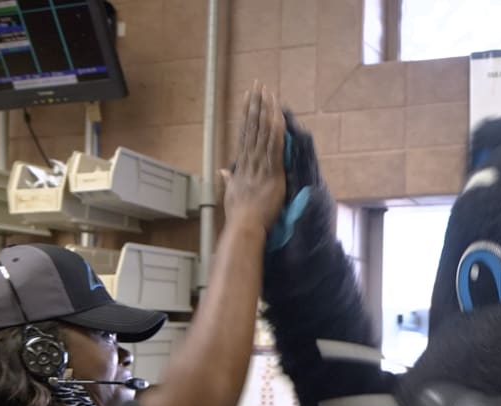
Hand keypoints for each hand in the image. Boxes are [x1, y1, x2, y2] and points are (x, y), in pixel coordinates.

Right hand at [223, 81, 285, 230]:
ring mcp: (260, 164)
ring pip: (263, 132)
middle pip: (253, 126)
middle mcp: (250, 160)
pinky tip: (278, 116)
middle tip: (258, 85)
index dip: (247, 114)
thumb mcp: (231, 192)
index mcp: (242, 164)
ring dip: (266, 111)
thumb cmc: (238, 214)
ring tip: (268, 92)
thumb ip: (228, 179)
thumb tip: (223, 171)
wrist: (244, 225)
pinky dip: (275, 131)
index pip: (245, 133)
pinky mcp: (272, 172)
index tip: (248, 98)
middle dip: (256, 104)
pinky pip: (274, 147)